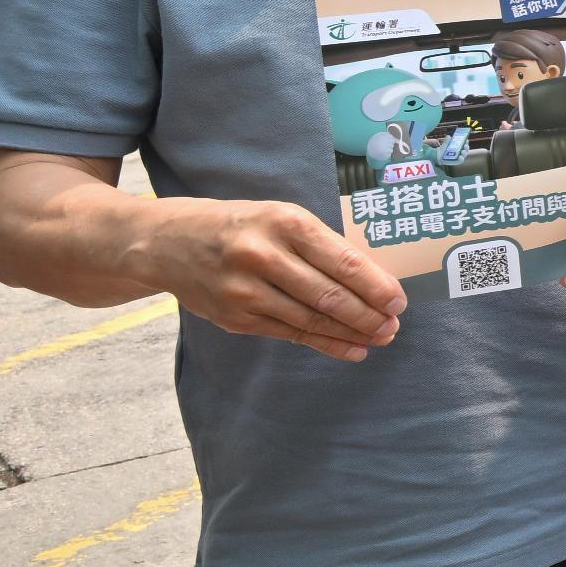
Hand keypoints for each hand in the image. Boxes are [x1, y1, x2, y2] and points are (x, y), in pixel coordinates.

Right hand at [130, 198, 406, 360]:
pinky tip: (352, 348)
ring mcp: (244, 290)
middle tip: (394, 325)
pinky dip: (326, 343)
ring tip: (381, 337)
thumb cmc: (239, 226)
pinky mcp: (235, 317)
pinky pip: (290, 334)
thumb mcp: (279, 218)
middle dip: (369, 315)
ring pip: (311, 319)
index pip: (341, 260)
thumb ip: (321, 245)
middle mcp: (262, 256)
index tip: (399, 301)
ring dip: (352, 332)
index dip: (376, 286)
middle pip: (329, 295)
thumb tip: (375, 280)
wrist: (166, 242)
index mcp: (283, 222)